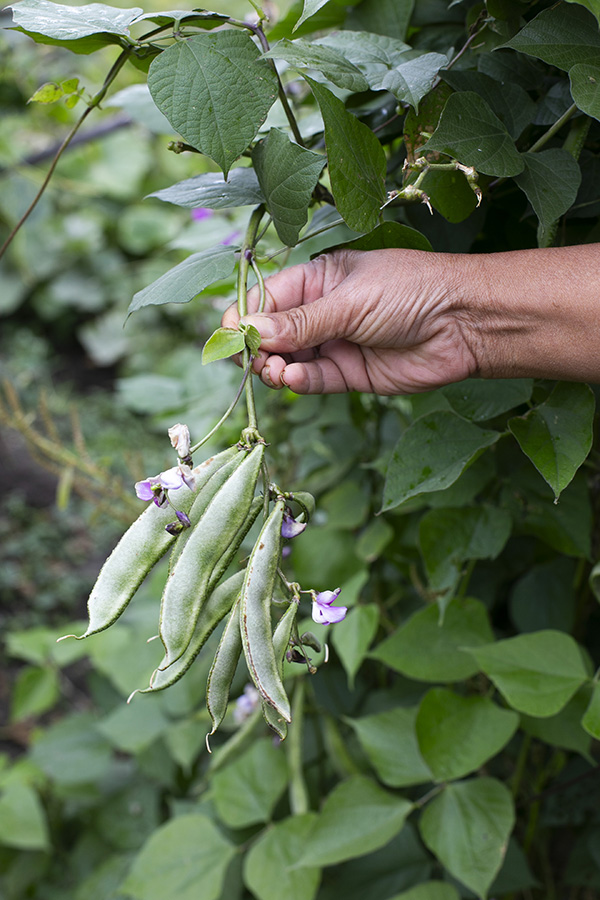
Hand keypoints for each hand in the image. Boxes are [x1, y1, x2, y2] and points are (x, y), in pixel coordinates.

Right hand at [222, 249, 478, 394]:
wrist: (463, 323)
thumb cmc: (410, 291)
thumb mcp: (350, 300)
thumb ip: (301, 321)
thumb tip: (248, 329)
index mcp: (318, 279)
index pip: (267, 298)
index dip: (244, 316)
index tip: (230, 335)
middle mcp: (321, 312)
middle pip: (271, 333)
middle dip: (256, 347)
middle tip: (252, 358)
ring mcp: (334, 344)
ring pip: (288, 360)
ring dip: (274, 367)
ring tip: (274, 370)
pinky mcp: (349, 374)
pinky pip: (313, 380)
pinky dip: (297, 382)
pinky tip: (291, 378)